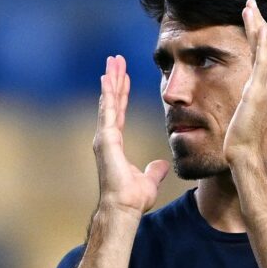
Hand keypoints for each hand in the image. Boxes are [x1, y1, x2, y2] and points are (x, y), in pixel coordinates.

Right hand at [93, 55, 169, 214]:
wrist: (124, 207)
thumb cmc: (133, 199)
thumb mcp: (149, 179)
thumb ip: (154, 170)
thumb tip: (161, 164)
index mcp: (116, 144)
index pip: (120, 112)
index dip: (122, 93)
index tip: (123, 77)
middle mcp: (107, 138)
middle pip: (112, 102)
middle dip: (114, 80)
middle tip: (115, 60)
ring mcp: (104, 137)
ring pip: (108, 101)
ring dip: (111, 80)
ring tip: (112, 61)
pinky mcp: (106, 139)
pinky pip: (108, 110)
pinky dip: (108, 93)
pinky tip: (108, 77)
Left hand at [223, 0, 266, 166]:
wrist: (246, 157)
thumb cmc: (241, 145)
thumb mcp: (242, 119)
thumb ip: (242, 107)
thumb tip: (234, 105)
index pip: (264, 60)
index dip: (260, 39)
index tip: (252, 23)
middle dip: (261, 25)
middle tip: (252, 6)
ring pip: (266, 47)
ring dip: (259, 25)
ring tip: (250, 7)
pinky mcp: (260, 89)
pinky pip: (263, 56)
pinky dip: (261, 37)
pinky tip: (256, 22)